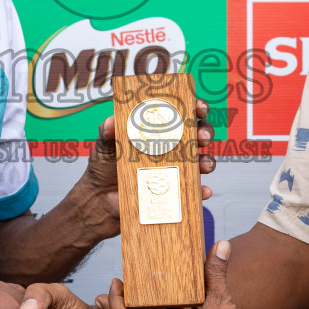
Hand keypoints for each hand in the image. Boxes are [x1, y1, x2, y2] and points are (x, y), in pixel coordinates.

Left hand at [78, 99, 216, 238]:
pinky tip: (202, 191)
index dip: (194, 107)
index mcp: (157, 131)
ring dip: (208, 161)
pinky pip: (195, 190)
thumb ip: (107, 133)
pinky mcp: (175, 191)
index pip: (180, 113)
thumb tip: (111, 121)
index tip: (199, 107)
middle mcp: (171, 148)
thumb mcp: (105, 147)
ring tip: (203, 165)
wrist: (101, 202)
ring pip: (202, 161)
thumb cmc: (104, 168)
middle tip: (201, 137)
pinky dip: (202, 190)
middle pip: (197, 134)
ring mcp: (175, 170)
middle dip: (205, 132)